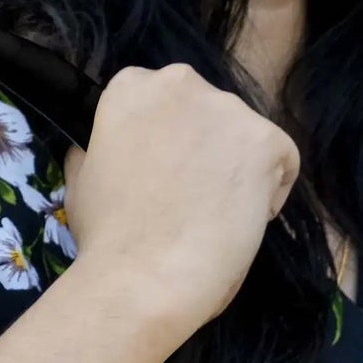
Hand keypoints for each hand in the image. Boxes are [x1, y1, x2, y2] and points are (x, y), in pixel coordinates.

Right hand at [60, 61, 299, 354]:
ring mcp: (227, 109)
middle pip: (207, 114)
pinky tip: (238, 222)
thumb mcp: (81, 182)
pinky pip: (282, 160)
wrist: (142, 279)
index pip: (163, 102)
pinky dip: (269, 191)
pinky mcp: (266, 140)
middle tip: (189, 200)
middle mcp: (180, 82)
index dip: (167, 143)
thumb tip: (95, 149)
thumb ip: (96, 152)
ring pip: (245, 137)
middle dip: (205, 150)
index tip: (162, 177)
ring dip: (236, 171)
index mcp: (131, 87)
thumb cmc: (105, 240)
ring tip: (213, 219)